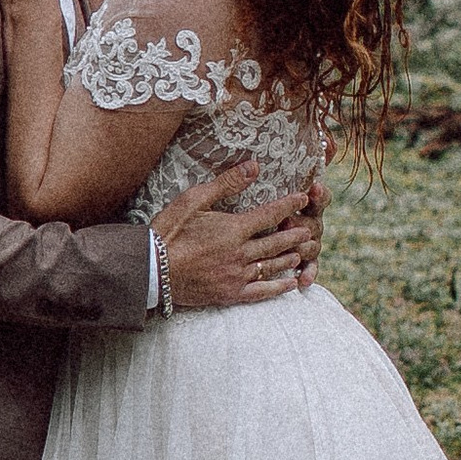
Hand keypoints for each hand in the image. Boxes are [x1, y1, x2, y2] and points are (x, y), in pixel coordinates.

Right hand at [151, 163, 322, 310]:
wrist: (151, 269)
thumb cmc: (169, 231)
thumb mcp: (194, 199)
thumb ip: (226, 183)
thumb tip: (254, 166)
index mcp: (233, 228)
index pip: (270, 214)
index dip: (288, 205)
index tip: (302, 199)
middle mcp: (240, 253)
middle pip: (276, 242)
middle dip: (294, 234)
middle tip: (309, 230)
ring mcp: (236, 275)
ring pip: (272, 265)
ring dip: (289, 257)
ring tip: (301, 252)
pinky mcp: (230, 293)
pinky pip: (262, 291)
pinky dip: (279, 288)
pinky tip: (291, 284)